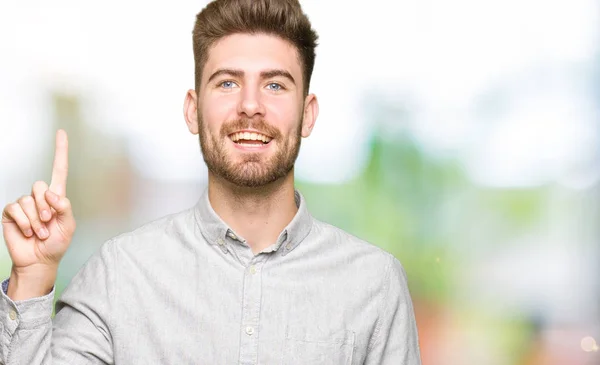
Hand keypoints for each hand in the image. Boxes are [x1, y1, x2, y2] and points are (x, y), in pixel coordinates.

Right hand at [2, 130, 75, 299]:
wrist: (39, 261)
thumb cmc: (56, 244)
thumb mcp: (68, 225)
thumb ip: (65, 207)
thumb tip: (51, 194)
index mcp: (57, 197)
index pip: (59, 170)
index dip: (60, 151)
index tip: (61, 132)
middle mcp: (40, 197)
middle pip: (40, 186)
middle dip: (46, 207)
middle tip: (48, 224)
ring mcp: (24, 204)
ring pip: (29, 201)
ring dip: (36, 220)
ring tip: (40, 233)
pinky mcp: (11, 213)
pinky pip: (16, 209)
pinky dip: (24, 223)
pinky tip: (28, 232)